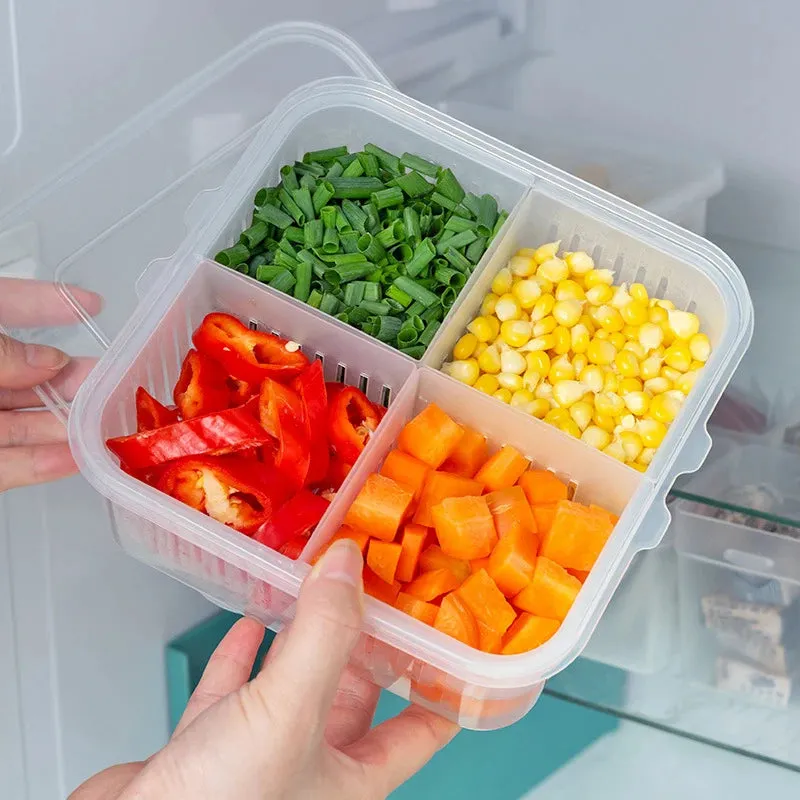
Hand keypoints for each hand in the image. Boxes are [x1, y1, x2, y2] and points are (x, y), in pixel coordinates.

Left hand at [0, 278, 100, 490]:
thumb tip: (45, 361)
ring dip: (64, 423)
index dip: (44, 302)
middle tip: (110, 377)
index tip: (90, 304)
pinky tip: (75, 459)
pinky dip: (40, 465)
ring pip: (18, 423)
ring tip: (107, 421)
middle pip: (19, 373)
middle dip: (68, 375)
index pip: (0, 306)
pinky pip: (3, 467)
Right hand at [71, 540, 458, 799]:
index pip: (422, 724)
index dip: (440, 679)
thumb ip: (323, 634)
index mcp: (355, 777)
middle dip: (365, 640)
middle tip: (375, 589)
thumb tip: (348, 566)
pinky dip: (245, 652)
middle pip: (356, 692)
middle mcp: (313, 767)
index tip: (450, 630)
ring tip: (316, 591)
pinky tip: (254, 622)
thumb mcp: (289, 710)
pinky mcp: (207, 747)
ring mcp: (258, 756)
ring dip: (303, 638)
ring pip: (294, 684)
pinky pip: (236, 689)